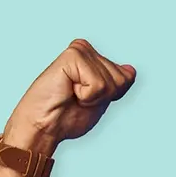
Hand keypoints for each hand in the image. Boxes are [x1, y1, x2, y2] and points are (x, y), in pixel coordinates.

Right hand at [4, 39, 135, 150]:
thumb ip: (117, 84)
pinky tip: (69, 91)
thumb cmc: (67, 116)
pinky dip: (86, 96)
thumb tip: (130, 69)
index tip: (89, 99)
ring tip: (73, 95)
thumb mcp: (101, 100)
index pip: (127, 77)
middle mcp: (87, 51)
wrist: (45, 126)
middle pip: (122, 80)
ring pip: (110, 83)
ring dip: (94, 97)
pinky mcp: (72, 56)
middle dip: (104, 96)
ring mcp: (80, 51)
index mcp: (94, 59)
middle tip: (79, 98)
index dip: (113, 96)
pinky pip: (98, 84)